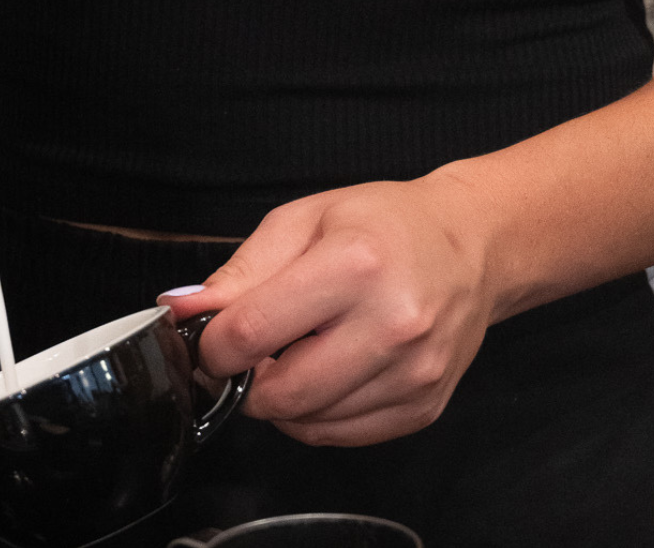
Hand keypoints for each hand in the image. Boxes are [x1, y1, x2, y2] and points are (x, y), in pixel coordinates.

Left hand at [163, 172, 501, 446]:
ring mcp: (413, 373)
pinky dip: (319, 414)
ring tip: (302, 349)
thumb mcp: (305, 219)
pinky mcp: (423, 407)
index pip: (251, 333)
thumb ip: (242, 269)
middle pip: (279, 393)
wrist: (470, 244)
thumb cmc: (385, 223)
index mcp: (356, 264)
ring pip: (308, 422)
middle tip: (256, 347)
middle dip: (248, 378)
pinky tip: (329, 370)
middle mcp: (392, 324)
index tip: (214, 336)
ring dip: (285, 396)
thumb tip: (183, 310)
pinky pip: (342, 436)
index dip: (215, 343)